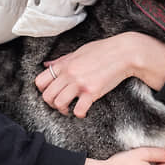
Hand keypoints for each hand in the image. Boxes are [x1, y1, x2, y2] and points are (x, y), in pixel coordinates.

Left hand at [35, 32, 164, 117]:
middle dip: (52, 103)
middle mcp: (69, 74)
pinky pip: (78, 109)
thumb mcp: (79, 51)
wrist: (124, 52)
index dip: (43, 90)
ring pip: (59, 103)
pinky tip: (84, 111)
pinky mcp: (92, 91)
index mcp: (64, 64)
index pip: (40, 81)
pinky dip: (79, 114)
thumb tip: (46, 65)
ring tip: (70, 109)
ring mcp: (80, 83)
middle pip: (47, 96)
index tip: (52, 93)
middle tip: (61, 104)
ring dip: (63, 110)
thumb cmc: (104, 50)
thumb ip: (62, 60)